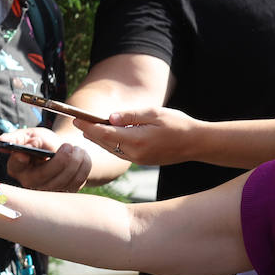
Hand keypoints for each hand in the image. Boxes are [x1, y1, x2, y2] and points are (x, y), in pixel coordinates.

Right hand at [3, 127, 91, 191]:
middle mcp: (30, 182)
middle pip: (43, 176)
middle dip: (59, 160)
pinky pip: (77, 181)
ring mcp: (48, 190)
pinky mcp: (65, 192)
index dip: (19, 160)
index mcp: (17, 167)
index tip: (25, 154)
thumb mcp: (31, 135)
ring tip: (78, 149)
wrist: (63, 150)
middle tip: (68, 146)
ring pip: (63, 180)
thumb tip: (1, 140)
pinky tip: (82, 157)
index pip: (15, 166)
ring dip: (75, 161)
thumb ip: (19, 137)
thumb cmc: (44, 142)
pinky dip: (82, 167)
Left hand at [74, 106, 199, 166]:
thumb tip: (110, 117)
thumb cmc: (178, 124)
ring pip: (112, 149)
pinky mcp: (142, 161)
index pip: (104, 133)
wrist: (197, 143)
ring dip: (98, 140)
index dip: (88, 126)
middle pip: (105, 143)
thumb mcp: (154, 113)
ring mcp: (138, 159)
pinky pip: (120, 153)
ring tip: (87, 130)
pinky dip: (110, 145)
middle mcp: (134, 153)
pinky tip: (106, 138)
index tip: (77, 119)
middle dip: (90, 133)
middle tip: (77, 122)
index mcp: (136, 140)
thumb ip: (130, 115)